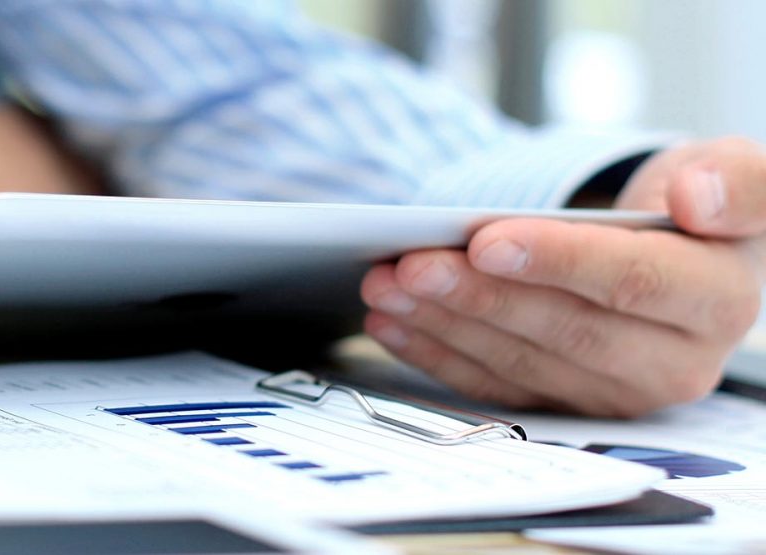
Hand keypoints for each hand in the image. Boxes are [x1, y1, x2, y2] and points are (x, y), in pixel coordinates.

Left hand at [361, 137, 765, 416]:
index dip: (556, 261)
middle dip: (477, 295)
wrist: (678, 255)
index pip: (632, 283)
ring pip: (520, 361)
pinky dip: (436, 352)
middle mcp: (676, 363)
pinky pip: (494, 385)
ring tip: (385, 284)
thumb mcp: (731, 174)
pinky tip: (392, 321)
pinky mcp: (567, 405)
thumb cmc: (694, 208)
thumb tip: (696, 199)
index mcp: (719, 301)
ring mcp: (617, 393)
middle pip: (563, 330)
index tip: (486, 239)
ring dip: (443, 323)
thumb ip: (734, 182)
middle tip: (409, 264)